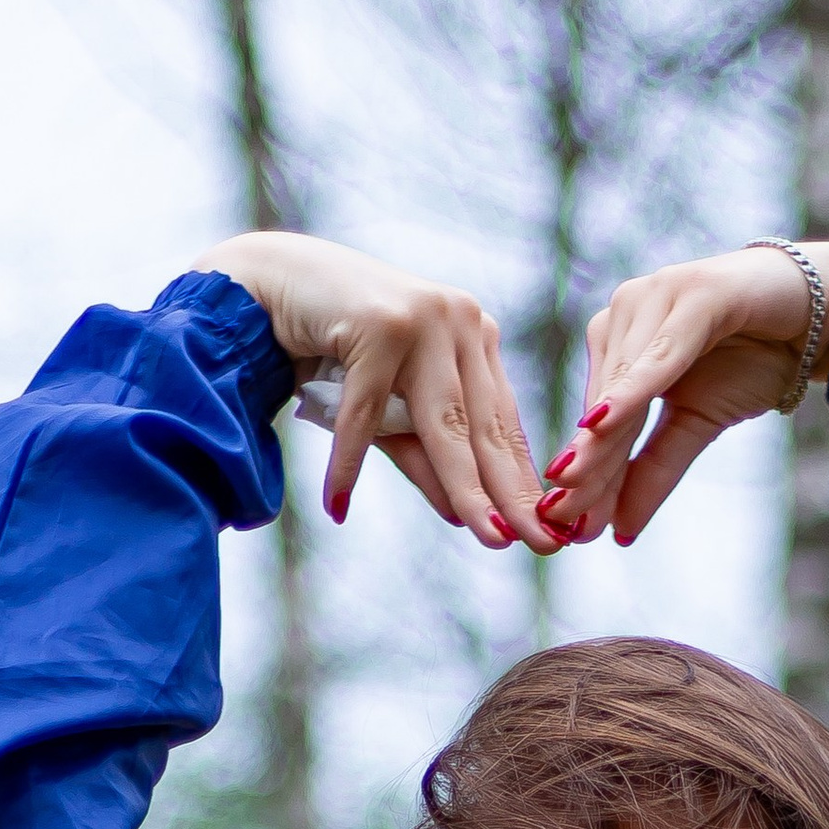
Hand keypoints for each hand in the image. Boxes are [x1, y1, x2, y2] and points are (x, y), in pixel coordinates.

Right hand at [189, 229, 557, 551]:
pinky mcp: (377, 323)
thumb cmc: (339, 350)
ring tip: (487, 538)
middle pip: (485, 427)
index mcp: (475, 338)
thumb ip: (426, 458)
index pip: (505, 425)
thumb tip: (467, 518)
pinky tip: (337, 505)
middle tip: (539, 547)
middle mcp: (459, 321)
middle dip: (512, 494)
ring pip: (444, 422)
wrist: (276, 281)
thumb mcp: (392, 412)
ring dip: (464, 487)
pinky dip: (348, 462)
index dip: (525, 483)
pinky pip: (366, 411)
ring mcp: (422, 318)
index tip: (551, 533)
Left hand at [534, 244, 828, 548]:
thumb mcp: (697, 425)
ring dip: (600, 437)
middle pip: (601, 404)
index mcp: (619, 343)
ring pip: (621, 381)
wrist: (818, 316)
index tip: (563, 527)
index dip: (584, 475)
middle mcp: (625, 314)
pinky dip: (634, 387)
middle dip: (585, 466)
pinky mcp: (693, 293)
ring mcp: (654, 296)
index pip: (596, 421)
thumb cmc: (754, 362)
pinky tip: (605, 420)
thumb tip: (620, 533)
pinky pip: (659, 353)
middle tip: (562, 519)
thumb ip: (655, 471)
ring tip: (574, 484)